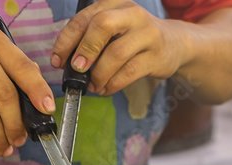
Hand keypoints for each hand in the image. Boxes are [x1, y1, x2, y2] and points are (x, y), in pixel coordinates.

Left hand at [51, 0, 187, 96]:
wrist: (174, 43)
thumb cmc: (134, 37)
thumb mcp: (114, 28)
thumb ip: (91, 37)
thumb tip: (65, 62)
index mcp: (114, 3)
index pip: (85, 17)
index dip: (67, 40)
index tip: (57, 60)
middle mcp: (132, 14)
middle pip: (102, 25)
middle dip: (85, 50)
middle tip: (76, 70)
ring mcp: (147, 34)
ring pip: (116, 53)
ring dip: (99, 74)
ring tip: (93, 86)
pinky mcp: (156, 56)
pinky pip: (130, 72)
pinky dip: (114, 84)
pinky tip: (106, 89)